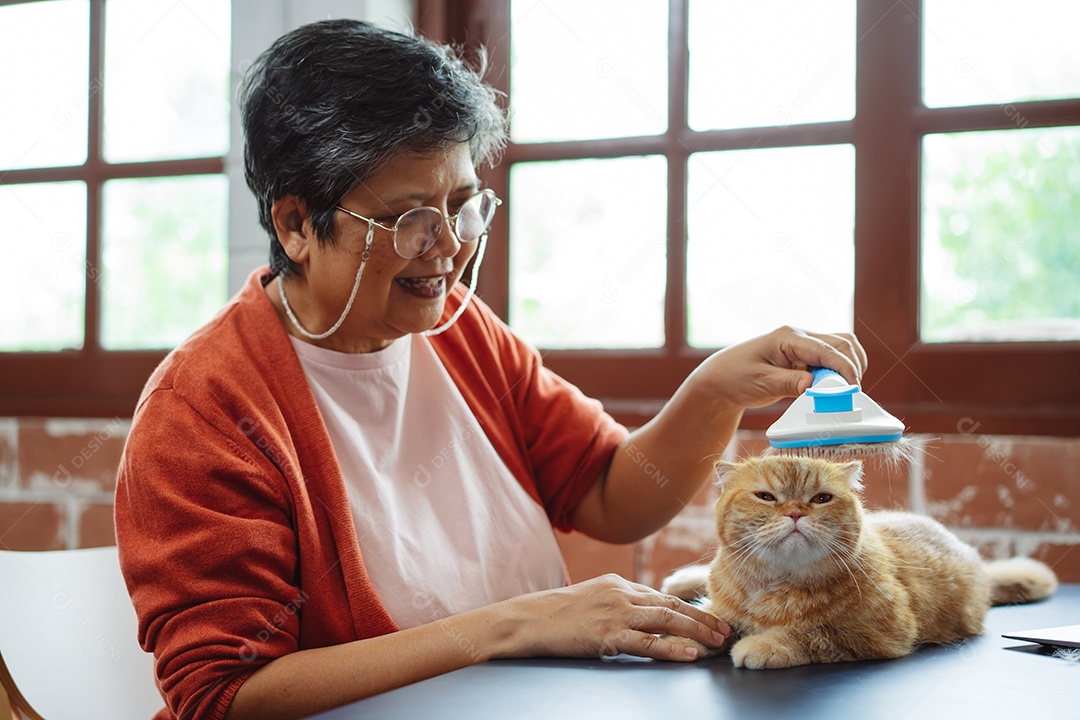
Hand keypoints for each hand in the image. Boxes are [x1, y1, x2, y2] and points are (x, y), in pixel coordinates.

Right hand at [494, 574, 729, 661]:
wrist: (527, 620)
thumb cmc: (555, 614)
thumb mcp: (590, 598)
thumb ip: (616, 603)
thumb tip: (642, 618)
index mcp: (617, 582)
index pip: (661, 595)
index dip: (687, 607)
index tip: (708, 617)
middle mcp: (620, 593)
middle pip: (671, 604)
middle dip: (701, 616)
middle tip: (724, 628)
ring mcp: (615, 613)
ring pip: (666, 620)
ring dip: (696, 630)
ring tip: (716, 641)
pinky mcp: (607, 635)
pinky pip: (647, 642)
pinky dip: (671, 647)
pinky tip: (689, 654)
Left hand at [697, 326, 867, 409]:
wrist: (722, 378)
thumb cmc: (736, 377)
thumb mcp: (759, 383)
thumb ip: (787, 383)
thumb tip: (812, 386)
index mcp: (788, 338)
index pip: (826, 349)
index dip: (844, 369)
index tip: (853, 389)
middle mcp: (800, 337)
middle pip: (842, 344)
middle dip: (852, 367)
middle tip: (850, 394)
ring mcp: (804, 346)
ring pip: (842, 348)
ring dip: (850, 367)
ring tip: (844, 391)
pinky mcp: (805, 358)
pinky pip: (833, 359)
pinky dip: (841, 371)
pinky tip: (835, 388)